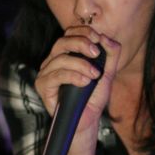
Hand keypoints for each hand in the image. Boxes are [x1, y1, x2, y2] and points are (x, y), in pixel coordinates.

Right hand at [34, 26, 120, 154]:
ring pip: (60, 58)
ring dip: (80, 64)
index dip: (83, 31)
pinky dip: (72, 76)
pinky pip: (56, 75)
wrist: (86, 122)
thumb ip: (111, 56)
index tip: (98, 38)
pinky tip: (85, 82)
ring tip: (94, 75)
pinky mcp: (43, 86)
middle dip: (81, 43)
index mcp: (65, 55)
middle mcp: (53, 61)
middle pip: (62, 41)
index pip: (70, 33)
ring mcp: (46, 73)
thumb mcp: (107, 75)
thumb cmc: (93, 99)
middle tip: (96, 53)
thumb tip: (107, 38)